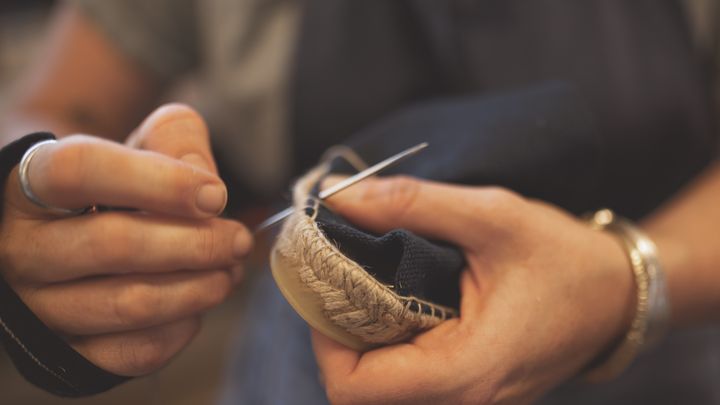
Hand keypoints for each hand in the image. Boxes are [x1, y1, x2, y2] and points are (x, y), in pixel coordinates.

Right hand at [0, 104, 251, 375]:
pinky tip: (198, 303)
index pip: (81, 170)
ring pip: (128, 304)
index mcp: (32, 182)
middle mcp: (23, 248)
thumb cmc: (117, 185)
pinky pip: (134, 351)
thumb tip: (208, 191)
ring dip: (198, 288)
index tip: (216, 195)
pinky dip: (181, 327)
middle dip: (196, 243)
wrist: (77, 235)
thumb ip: (176, 140)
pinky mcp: (69, 352)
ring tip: (230, 270)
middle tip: (239, 240)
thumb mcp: (141, 144)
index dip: (160, 182)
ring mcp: (40, 306)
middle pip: (113, 245)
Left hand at [312, 176, 633, 404]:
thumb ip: (408, 203)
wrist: (619, 295)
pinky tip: (397, 299)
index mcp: (466, 370)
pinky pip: (407, 380)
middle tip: (343, 274)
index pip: (353, 387)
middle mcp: (463, 400)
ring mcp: (467, 401)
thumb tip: (335, 193)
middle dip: (336, 332)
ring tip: (369, 281)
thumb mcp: (490, 216)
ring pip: (379, 388)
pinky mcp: (468, 390)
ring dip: (359, 338)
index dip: (323, 336)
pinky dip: (386, 343)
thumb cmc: (564, 258)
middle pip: (359, 389)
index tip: (330, 282)